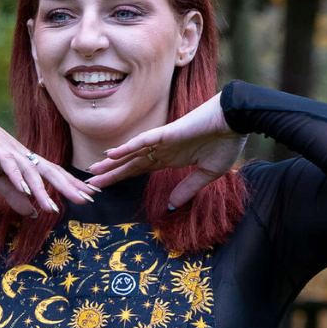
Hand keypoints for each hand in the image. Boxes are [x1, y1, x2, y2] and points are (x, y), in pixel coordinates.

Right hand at [0, 94, 95, 214]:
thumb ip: (14, 196)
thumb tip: (33, 212)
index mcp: (26, 163)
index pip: (54, 175)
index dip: (72, 185)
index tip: (90, 196)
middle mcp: (23, 155)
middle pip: (51, 171)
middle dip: (69, 186)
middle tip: (88, 199)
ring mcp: (9, 151)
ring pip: (31, 171)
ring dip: (42, 190)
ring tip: (53, 208)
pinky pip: (8, 164)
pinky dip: (17, 177)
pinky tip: (24, 190)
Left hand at [86, 94, 244, 207]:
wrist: (237, 122)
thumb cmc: (227, 143)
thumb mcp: (206, 174)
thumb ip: (188, 189)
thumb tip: (171, 205)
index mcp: (171, 159)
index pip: (140, 170)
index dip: (123, 178)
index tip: (107, 187)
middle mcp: (163, 150)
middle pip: (130, 164)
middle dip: (110, 174)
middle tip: (89, 183)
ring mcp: (164, 141)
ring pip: (131, 153)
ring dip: (112, 162)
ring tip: (93, 170)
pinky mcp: (168, 133)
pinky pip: (143, 141)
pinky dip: (127, 147)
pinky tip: (111, 154)